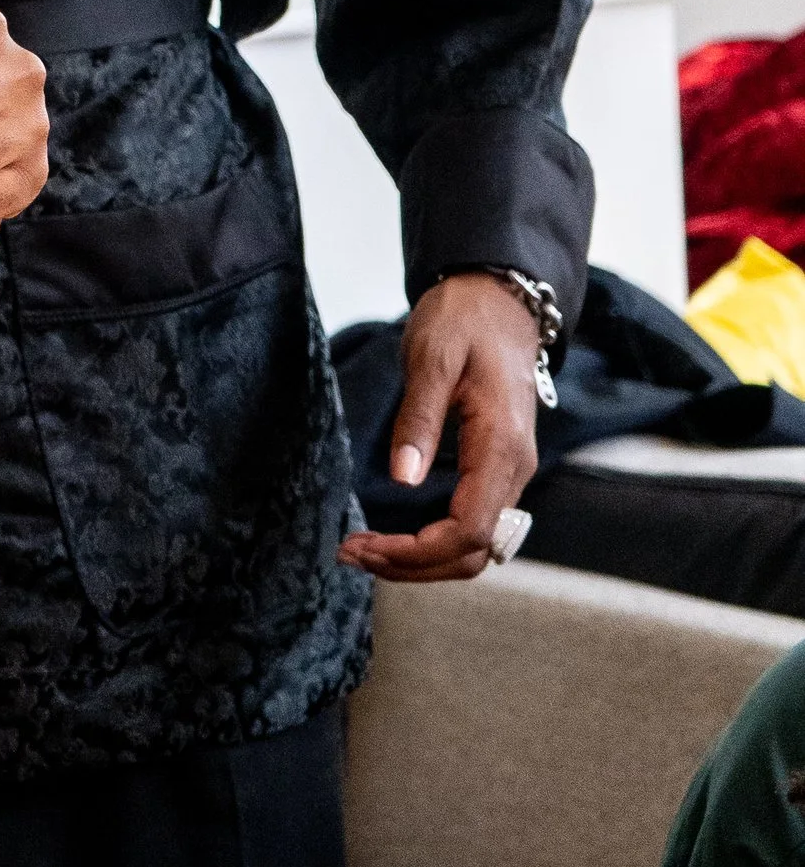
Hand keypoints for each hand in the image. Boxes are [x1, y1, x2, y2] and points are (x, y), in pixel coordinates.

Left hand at [340, 274, 541, 584]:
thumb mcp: (432, 357)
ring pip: (477, 546)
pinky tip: (396, 536)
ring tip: (366, 550)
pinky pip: (474, 524)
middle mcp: (514, 468)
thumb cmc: (464, 321)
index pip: (469, 530)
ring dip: (423, 560)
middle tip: (353, 554)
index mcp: (501, 445)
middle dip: (414, 565)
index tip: (367, 545)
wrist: (499, 300)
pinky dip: (435, 543)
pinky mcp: (497, 467)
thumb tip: (403, 479)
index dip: (418, 552)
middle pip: (474, 552)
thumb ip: (419, 418)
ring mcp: (510, 470)